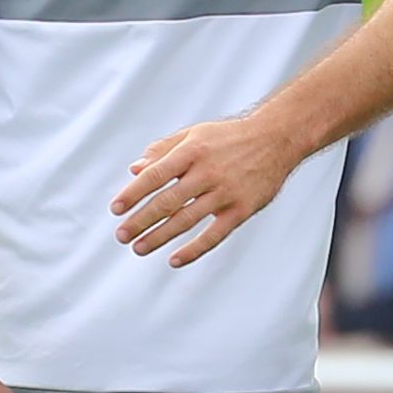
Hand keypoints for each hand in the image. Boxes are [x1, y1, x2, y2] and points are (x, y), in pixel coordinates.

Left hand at [113, 109, 303, 269]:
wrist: (276, 139)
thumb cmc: (231, 137)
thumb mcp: (194, 133)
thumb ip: (163, 150)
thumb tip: (135, 169)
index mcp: (192, 151)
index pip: (155, 175)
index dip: (133, 194)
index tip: (116, 209)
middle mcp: (207, 172)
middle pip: (167, 202)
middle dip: (141, 221)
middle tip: (122, 235)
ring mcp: (225, 192)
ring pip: (186, 221)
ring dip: (159, 237)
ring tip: (139, 248)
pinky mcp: (242, 209)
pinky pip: (214, 235)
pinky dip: (194, 250)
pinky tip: (175, 259)